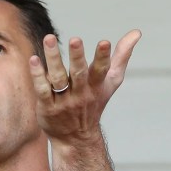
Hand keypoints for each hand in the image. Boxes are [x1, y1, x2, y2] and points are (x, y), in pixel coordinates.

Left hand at [29, 29, 140, 143]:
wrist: (76, 138)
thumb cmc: (94, 102)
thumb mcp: (111, 81)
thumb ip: (121, 56)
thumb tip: (136, 32)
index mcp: (97, 86)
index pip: (101, 70)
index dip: (103, 57)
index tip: (105, 42)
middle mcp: (81, 93)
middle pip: (78, 73)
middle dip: (77, 56)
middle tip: (75, 39)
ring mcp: (63, 101)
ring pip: (58, 78)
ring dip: (53, 58)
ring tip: (49, 38)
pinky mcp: (47, 106)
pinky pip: (42, 89)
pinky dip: (38, 75)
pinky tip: (34, 59)